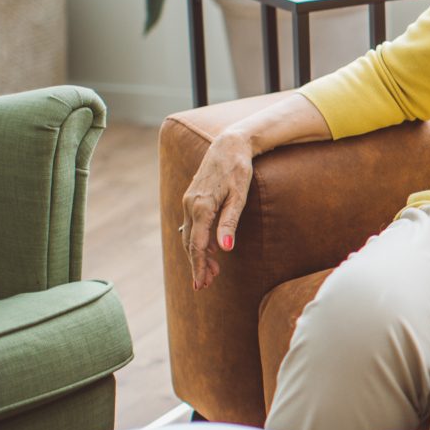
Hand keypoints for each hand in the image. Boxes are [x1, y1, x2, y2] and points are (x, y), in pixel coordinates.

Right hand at [181, 131, 254, 290]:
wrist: (229, 145)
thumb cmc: (239, 169)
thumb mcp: (240, 196)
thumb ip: (230, 222)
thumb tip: (224, 248)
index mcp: (201, 207)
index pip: (196, 245)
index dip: (198, 266)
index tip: (201, 284)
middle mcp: (190, 205)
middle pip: (189, 243)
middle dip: (197, 264)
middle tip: (206, 284)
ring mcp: (189, 201)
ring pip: (189, 234)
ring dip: (198, 254)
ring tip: (212, 272)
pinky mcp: (193, 198)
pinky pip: (192, 225)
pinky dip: (198, 240)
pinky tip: (209, 249)